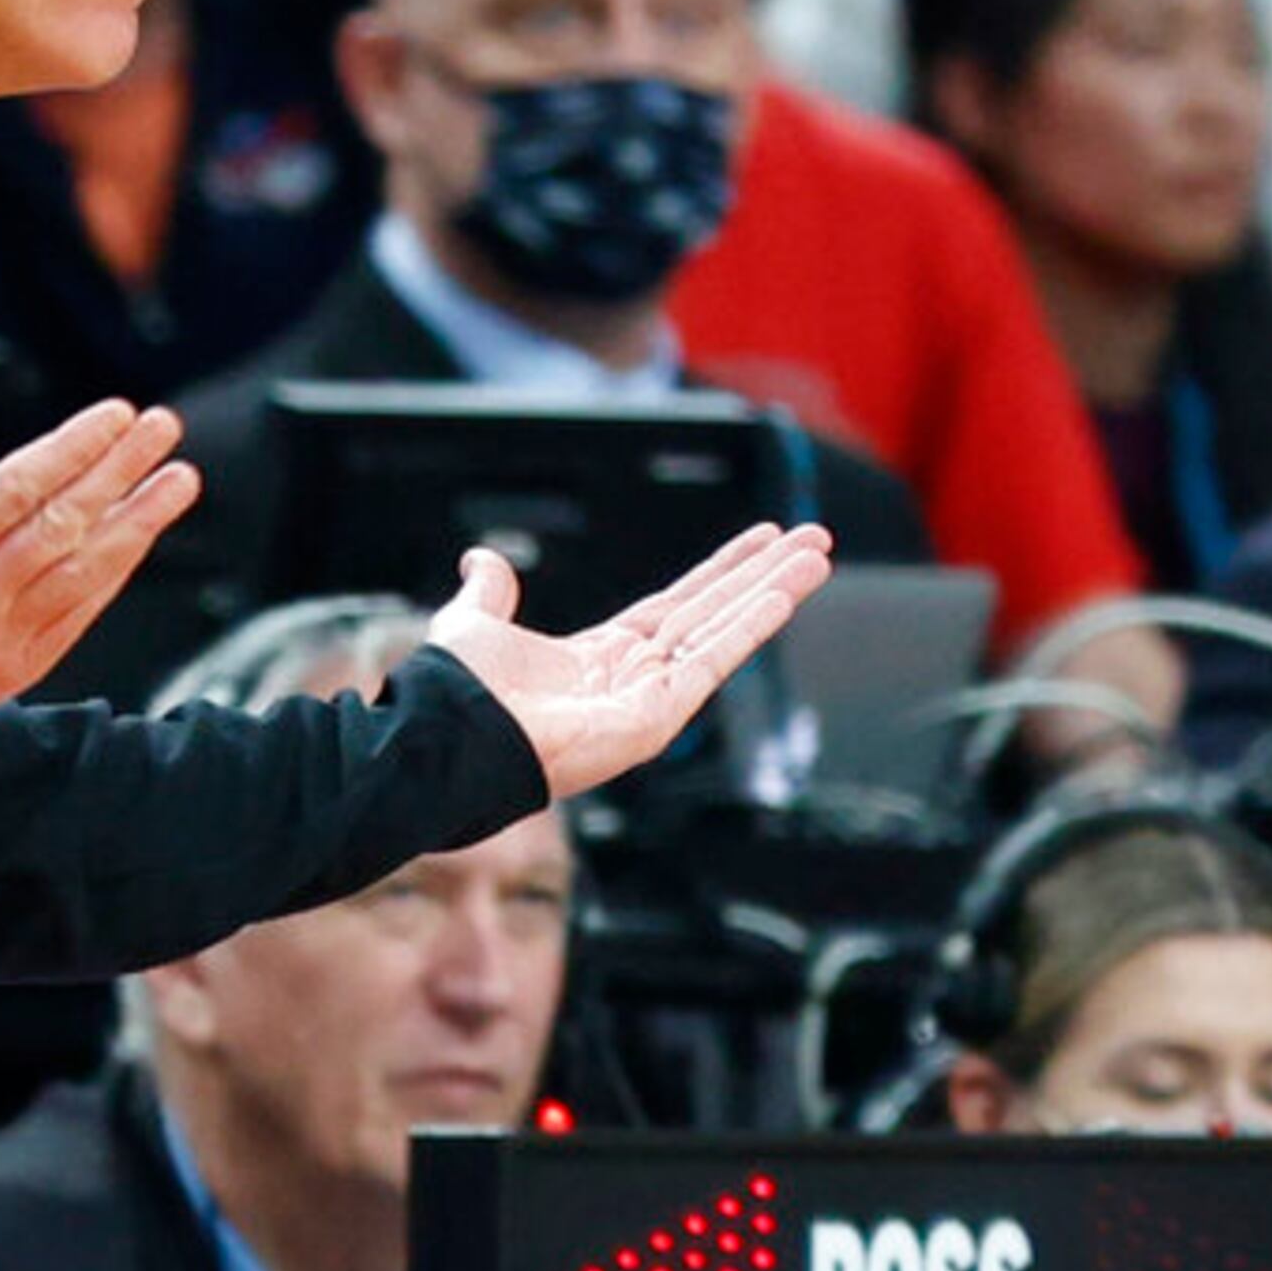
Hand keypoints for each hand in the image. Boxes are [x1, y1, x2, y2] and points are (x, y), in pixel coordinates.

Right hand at [0, 355, 197, 721]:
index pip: (16, 489)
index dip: (72, 450)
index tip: (115, 414)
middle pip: (61, 522)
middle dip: (120, 470)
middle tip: (163, 427)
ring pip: (83, 569)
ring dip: (139, 519)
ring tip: (180, 479)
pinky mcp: (18, 666)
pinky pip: (81, 610)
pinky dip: (117, 567)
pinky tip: (144, 529)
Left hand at [424, 521, 833, 797]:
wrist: (453, 733)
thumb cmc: (460, 693)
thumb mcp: (477, 624)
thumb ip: (491, 593)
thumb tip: (482, 560)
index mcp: (602, 657)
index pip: (678, 605)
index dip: (720, 571)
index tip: (760, 539)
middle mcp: (636, 677)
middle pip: (715, 613)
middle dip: (764, 575)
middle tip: (814, 538)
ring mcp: (652, 699)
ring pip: (724, 630)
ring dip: (774, 591)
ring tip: (818, 554)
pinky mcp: (658, 716)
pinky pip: (713, 661)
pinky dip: (749, 626)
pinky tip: (784, 594)